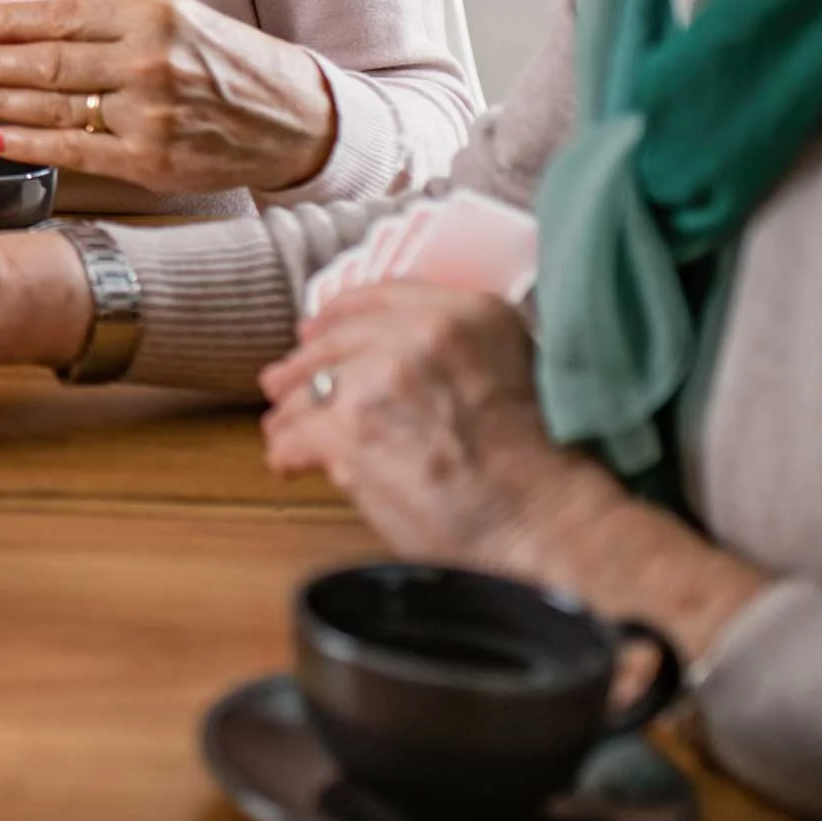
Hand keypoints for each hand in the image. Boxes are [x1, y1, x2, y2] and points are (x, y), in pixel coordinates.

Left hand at [0, 0, 337, 196]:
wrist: (295, 119)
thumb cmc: (232, 65)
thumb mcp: (181, 20)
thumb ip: (116, 25)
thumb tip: (39, 31)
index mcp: (155, 14)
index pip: (63, 16)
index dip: (11, 21)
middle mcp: (148, 62)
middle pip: (48, 63)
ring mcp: (147, 115)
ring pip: (52, 107)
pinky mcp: (147, 161)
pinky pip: (71, 151)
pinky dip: (26, 144)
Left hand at [258, 282, 597, 565]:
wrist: (542, 524)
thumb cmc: (536, 462)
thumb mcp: (511, 366)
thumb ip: (451, 344)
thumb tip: (385, 347)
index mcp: (467, 312)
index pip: (380, 296)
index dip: (338, 314)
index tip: (315, 328)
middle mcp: (420, 335)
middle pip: (336, 341)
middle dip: (302, 364)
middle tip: (280, 380)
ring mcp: (379, 380)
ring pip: (310, 388)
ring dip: (291, 411)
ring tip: (281, 427)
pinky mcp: (350, 431)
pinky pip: (298, 435)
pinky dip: (288, 452)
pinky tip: (286, 463)